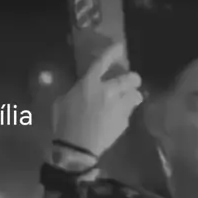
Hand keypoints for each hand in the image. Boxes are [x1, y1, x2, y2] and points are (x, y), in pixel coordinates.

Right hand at [52, 43, 142, 158]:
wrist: (76, 149)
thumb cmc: (64, 124)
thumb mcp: (62, 103)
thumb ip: (75, 92)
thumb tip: (80, 91)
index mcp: (90, 83)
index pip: (103, 61)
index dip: (113, 52)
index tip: (119, 47)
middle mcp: (108, 91)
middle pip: (130, 78)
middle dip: (132, 78)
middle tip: (131, 80)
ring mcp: (118, 107)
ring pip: (135, 95)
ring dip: (132, 96)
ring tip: (129, 100)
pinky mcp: (123, 122)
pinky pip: (129, 113)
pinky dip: (125, 113)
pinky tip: (118, 118)